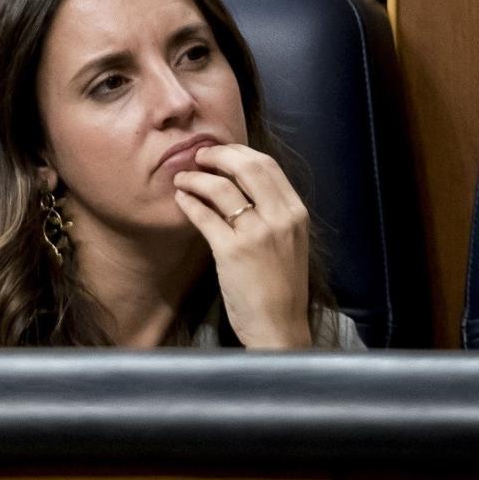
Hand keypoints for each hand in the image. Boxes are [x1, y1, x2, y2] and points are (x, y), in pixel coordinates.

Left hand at [173, 144, 313, 348]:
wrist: (279, 326)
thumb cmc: (281, 287)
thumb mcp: (289, 242)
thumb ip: (273, 213)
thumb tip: (241, 185)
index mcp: (296, 213)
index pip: (268, 165)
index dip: (239, 152)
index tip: (221, 152)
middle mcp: (280, 218)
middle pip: (246, 166)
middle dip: (217, 155)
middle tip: (198, 157)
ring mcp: (256, 234)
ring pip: (221, 188)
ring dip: (196, 177)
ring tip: (183, 179)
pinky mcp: (232, 252)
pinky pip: (204, 215)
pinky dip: (189, 202)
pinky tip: (181, 200)